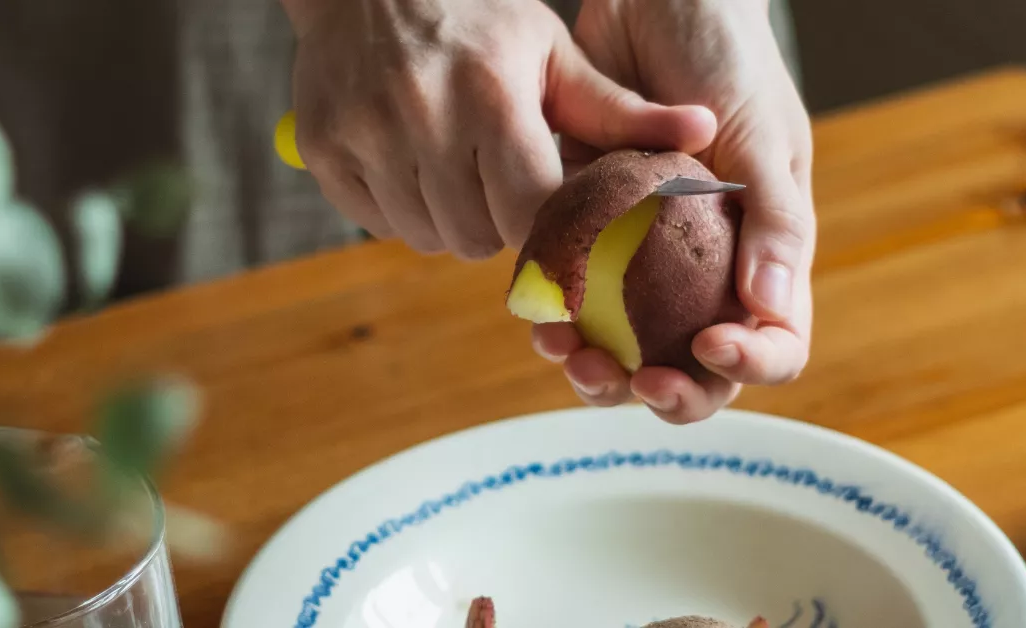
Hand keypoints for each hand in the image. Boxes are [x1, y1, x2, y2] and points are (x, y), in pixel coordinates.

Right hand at [280, 0, 718, 258]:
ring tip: (459, 170)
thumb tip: (704, 133)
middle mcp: (422, 117)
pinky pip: (376, 222)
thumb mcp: (552, 52)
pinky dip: (401, 210)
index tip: (557, 217)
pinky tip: (412, 164)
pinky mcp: (321, 149)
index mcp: (492, 95)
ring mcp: (363, 134)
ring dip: (452, 222)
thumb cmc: (478, 19)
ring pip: (428, 237)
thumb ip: (621, 111)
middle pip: (479, 237)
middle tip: (504, 185)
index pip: (532, 211)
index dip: (550, 226)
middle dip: (501, 225)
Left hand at [536, 0, 814, 423]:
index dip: (747, 364)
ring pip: (626, 346)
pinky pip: (574, 297)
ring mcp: (644, 260)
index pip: (773, 340)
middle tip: (628, 378)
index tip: (707, 344)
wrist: (655, 3)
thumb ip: (774, 221)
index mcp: (763, 256)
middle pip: (693, 365)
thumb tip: (769, 311)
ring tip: (566, 352)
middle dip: (662, 390)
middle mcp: (705, 270)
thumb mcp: (761, 131)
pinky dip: (557, 317)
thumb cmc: (725, 58)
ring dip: (598, 367)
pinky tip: (537, 316)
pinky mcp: (589, 235)